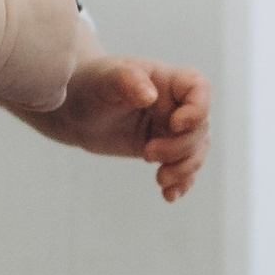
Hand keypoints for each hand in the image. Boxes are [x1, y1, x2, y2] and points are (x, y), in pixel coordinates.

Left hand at [24, 53, 211, 200]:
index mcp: (167, 80)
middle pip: (200, 128)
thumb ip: (127, 81)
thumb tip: (149, 95)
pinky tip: (169, 195)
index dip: (198, 109)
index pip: (199, 89)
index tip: (175, 125)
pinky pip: (183, 168)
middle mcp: (175, 104)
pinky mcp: (163, 150)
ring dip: (185, 169)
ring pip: (196, 151)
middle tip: (147, 154)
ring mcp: (170, 129)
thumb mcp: (106, 79)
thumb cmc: (91, 84)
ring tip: (161, 180)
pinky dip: (181, 183)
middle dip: (180, 147)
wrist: (75, 109)